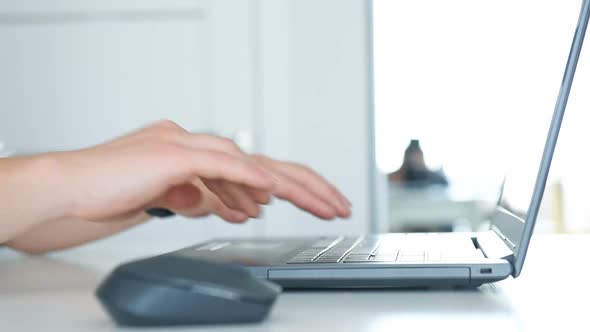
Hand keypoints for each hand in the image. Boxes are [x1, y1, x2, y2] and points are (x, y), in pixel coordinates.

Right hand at [51, 120, 349, 223]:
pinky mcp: (171, 154)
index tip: (316, 202)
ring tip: (321, 205)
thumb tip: (242, 205)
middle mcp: (198, 143)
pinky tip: (271, 192)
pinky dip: (247, 178)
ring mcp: (185, 144)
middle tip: (337, 203)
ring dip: (289, 186)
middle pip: (264, 163)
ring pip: (250, 163)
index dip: (290, 185)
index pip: (256, 168)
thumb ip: (208, 196)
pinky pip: (218, 165)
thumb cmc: (113, 191)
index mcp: (199, 152)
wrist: (71, 188)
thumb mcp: (173, 197)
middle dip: (306, 185)